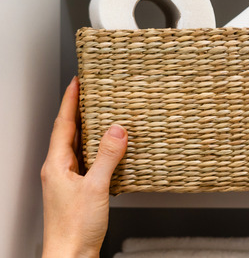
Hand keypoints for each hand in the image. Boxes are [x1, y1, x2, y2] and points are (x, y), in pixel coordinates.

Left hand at [41, 77, 127, 257]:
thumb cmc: (75, 228)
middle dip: (78, 111)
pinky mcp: (77, 191)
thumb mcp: (96, 187)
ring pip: (77, 147)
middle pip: (68, 133)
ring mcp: (66, 181)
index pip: (63, 124)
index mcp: (57, 165)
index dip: (70, 101)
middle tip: (90, 92)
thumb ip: (108, 157)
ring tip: (102, 115)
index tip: (77, 82)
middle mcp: (58, 171)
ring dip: (88, 130)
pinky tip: (109, 152)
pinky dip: (97, 150)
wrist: (70, 256)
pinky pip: (86, 162)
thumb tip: (117, 130)